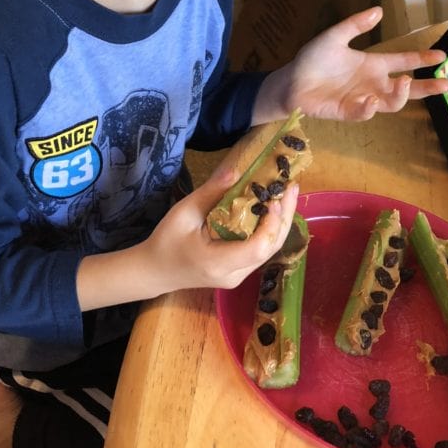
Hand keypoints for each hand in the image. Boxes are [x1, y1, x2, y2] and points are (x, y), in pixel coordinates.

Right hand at [142, 160, 298, 292]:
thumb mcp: (184, 213)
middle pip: (271, 249)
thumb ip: (211, 193)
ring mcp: (238, 277)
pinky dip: (270, 230)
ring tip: (288, 194)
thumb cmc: (166, 241)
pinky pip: (261, 252)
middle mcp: (234, 275)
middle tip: (292, 187)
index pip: (258, 248)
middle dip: (285, 217)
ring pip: (270, 251)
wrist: (154, 271)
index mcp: (218, 262)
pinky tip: (273, 210)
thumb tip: (236, 170)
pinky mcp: (239, 273)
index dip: (272, 224)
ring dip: (280, 222)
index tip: (274, 198)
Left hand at [256, 6, 447, 122]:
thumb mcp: (335, 36)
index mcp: (372, 64)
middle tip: (446, 84)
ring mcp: (363, 99)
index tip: (442, 55)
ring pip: (392, 103)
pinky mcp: (349, 112)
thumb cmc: (313, 59)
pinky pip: (366, 112)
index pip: (403, 61)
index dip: (422, 58)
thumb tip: (379, 10)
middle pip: (407, 88)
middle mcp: (372, 83)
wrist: (290, 81)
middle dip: (427, 87)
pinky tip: (370, 99)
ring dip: (400, 95)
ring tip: (403, 82)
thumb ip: (356, 25)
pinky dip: (370, 107)